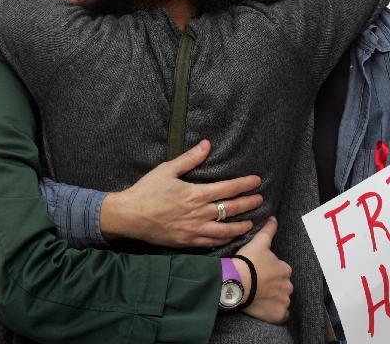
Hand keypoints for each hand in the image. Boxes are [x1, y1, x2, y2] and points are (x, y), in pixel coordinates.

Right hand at [100, 140, 261, 246]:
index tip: (257, 182)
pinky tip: (229, 237)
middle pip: (231, 209)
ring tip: (251, 222)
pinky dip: (223, 240)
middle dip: (248, 204)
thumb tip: (207, 145)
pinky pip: (210, 243)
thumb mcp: (167, 169)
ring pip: (225, 230)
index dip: (245, 185)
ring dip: (240, 226)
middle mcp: (199, 213)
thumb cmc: (146, 190)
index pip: (228, 188)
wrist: (128, 216)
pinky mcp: (186, 242)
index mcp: (196, 194)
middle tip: (261, 200)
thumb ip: (190, 158)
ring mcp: (193, 230)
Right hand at [235, 217, 292, 323]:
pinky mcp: (278, 314)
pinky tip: (265, 308)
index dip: (271, 273)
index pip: (282, 272)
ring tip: (260, 298)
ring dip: (275, 300)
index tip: (260, 274)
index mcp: (285, 269)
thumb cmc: (247, 262)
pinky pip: (281, 315)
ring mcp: (284, 301)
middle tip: (259, 287)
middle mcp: (288, 285)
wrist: (237, 282)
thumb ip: (269, 230)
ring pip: (282, 300)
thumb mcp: (259, 242)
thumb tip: (274, 219)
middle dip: (274, 287)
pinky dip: (275, 313)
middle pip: (283, 287)